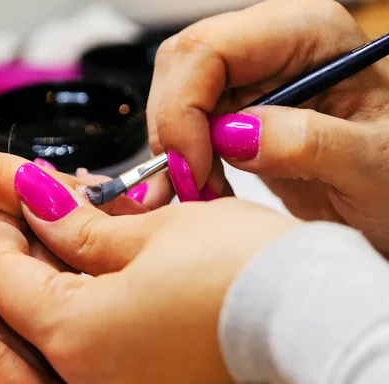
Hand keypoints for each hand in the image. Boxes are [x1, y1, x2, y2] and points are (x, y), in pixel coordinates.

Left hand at [0, 163, 299, 383]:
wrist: (318, 320)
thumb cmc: (248, 275)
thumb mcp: (153, 232)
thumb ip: (80, 225)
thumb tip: (36, 201)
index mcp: (77, 336)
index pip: (3, 276)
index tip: (6, 191)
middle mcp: (88, 376)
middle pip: (27, 300)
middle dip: (32, 242)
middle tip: (48, 198)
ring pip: (61, 316)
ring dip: (63, 265)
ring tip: (84, 217)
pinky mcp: (144, 381)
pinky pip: (95, 336)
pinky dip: (92, 293)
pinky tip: (110, 256)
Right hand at [148, 0, 388, 251]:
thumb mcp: (373, 164)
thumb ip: (309, 143)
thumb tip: (233, 135)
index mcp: (309, 33)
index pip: (212, 47)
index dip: (184, 106)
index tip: (193, 166)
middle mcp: (272, 47)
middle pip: (182, 64)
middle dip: (172, 127)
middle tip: (189, 183)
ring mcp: (251, 77)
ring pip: (174, 94)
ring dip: (173, 148)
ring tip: (200, 192)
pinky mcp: (237, 109)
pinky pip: (186, 124)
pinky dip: (181, 161)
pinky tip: (200, 188)